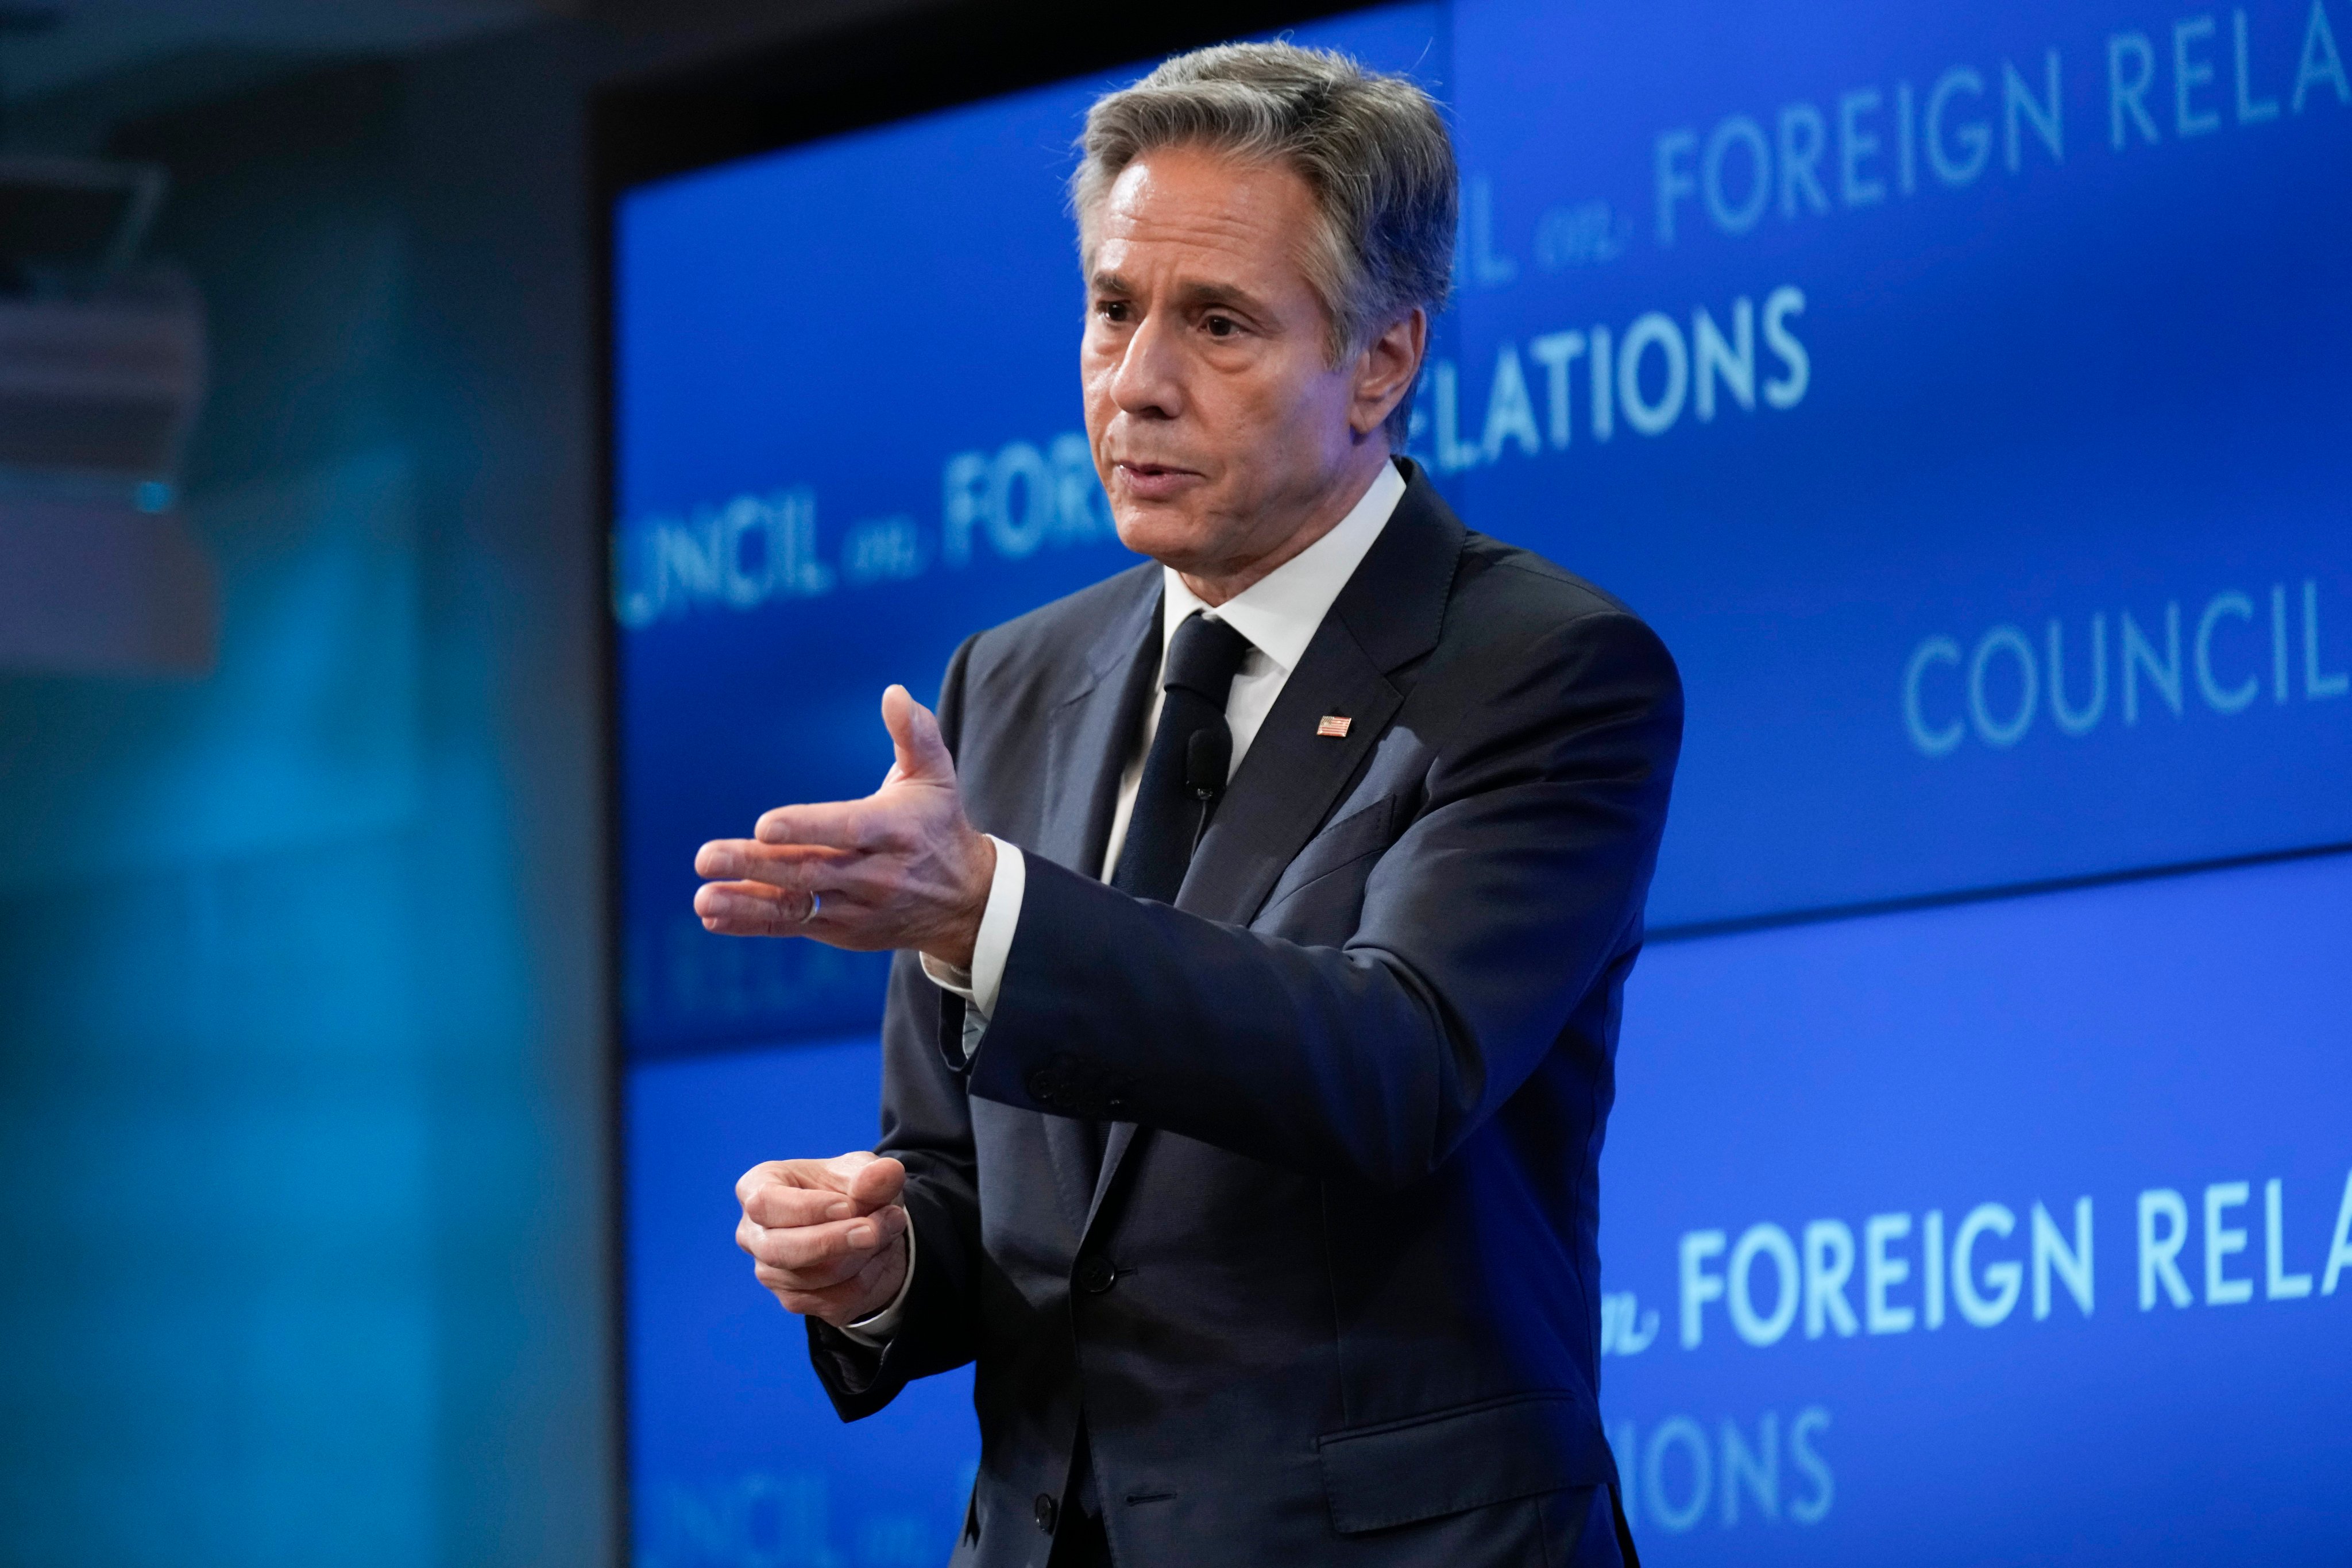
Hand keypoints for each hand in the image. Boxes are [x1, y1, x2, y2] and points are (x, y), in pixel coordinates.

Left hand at [694, 684, 996, 967]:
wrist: (965, 900)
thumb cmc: (938, 824)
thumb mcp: (936, 777)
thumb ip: (914, 734)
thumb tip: (893, 693)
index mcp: (896, 831)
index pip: (847, 829)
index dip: (806, 828)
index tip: (764, 825)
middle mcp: (876, 874)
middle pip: (810, 870)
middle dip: (755, 864)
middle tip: (705, 856)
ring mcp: (857, 907)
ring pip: (796, 905)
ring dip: (747, 902)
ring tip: (703, 897)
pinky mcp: (842, 929)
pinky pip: (793, 927)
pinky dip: (753, 922)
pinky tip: (714, 915)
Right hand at [735, 1152, 910, 1328]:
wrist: (865, 1226)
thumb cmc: (849, 1189)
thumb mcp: (864, 1171)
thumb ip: (874, 1174)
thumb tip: (887, 1173)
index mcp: (757, 1187)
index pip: (765, 1203)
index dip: (808, 1208)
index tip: (848, 1206)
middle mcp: (754, 1234)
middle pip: (778, 1250)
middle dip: (832, 1242)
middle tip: (874, 1231)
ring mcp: (771, 1272)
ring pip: (813, 1277)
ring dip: (861, 1255)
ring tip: (888, 1227)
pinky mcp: (794, 1300)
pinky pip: (833, 1300)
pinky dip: (867, 1278)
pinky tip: (876, 1255)